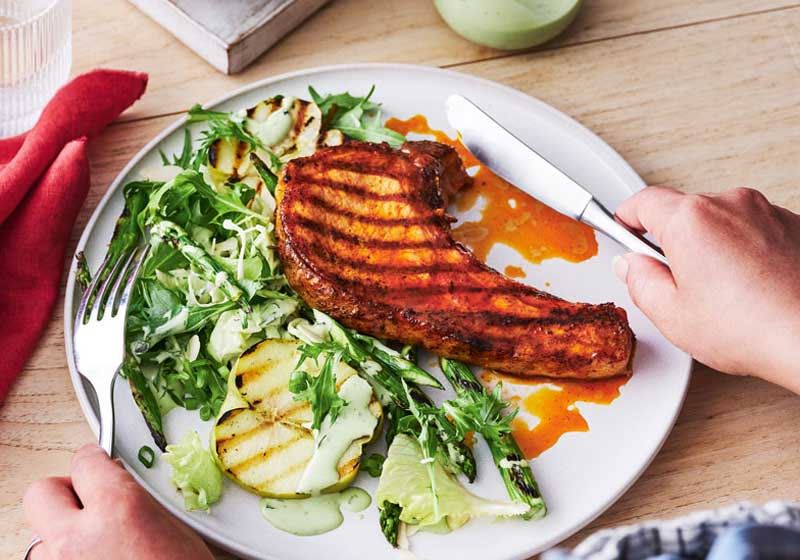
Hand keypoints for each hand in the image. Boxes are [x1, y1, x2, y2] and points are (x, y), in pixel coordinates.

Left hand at [23, 444, 213, 559]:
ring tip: (94, 547)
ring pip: (40, 536)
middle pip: (42, 492)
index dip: (95, 461)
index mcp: (118, 508)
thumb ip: (138, 502)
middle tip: (88, 501)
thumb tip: (120, 487)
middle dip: (65, 493)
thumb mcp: (175, 530)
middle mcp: (78, 536)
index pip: (86, 461)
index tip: (100, 464)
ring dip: (62, 536)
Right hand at [613, 186, 799, 391]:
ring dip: (710, 245)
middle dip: (671, 239)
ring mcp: (765, 212)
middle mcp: (730, 204)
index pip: (643, 201)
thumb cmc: (752, 327)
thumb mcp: (671, 314)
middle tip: (671, 278)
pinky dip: (743, 250)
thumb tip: (632, 266)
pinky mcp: (793, 225)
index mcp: (691, 219)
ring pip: (719, 220)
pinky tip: (746, 287)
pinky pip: (752, 229)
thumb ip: (639, 281)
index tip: (624, 229)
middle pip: (683, 210)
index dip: (626, 217)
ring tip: (717, 290)